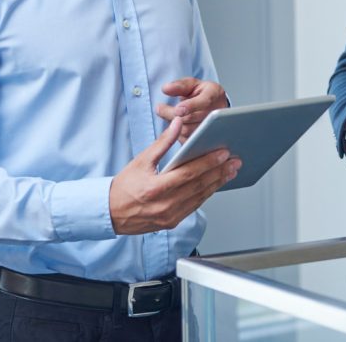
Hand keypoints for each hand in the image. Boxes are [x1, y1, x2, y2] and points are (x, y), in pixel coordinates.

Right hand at [109, 117, 240, 234]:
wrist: (110, 213)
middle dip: (219, 172)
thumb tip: (177, 123)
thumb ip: (162, 143)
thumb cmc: (124, 186)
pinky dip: (206, 194)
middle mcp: (165, 205)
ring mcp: (170, 216)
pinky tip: (215, 184)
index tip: (223, 153)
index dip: (208, 163)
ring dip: (217, 183)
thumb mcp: (141, 161)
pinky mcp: (172, 222)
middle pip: (199, 186)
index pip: (189, 174)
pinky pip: (194, 206)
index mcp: (155, 188)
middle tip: (235, 161)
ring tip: (230, 171)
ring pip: (200, 198)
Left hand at [155, 77, 227, 141]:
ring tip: (166, 115)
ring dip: (173, 124)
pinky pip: (188, 140)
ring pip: (188, 130)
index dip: (191, 106)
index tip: (177, 109)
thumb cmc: (202, 94)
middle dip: (173, 114)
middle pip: (192, 118)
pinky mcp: (206, 139)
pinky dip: (177, 133)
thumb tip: (165, 88)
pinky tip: (175, 124)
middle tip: (159, 108)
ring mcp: (213, 127)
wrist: (213, 107)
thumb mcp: (192, 84)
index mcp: (214, 94)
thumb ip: (179, 85)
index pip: (205, 101)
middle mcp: (217, 112)